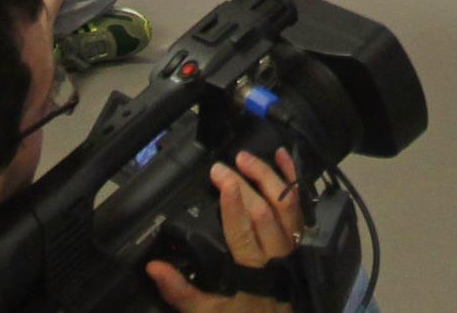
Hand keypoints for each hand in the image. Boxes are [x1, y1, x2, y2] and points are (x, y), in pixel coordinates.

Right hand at [146, 150, 305, 312]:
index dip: (234, 207)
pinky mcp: (302, 240)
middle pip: (263, 213)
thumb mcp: (208, 312)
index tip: (224, 182)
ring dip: (267, 177)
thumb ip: (181, 291)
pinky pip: (301, 207)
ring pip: (285, 205)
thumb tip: (154, 267)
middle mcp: (277, 255)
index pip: (243, 235)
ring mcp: (293, 246)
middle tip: (220, 168)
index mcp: (252, 272)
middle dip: (243, 185)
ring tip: (245, 158)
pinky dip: (293, 180)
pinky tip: (282, 158)